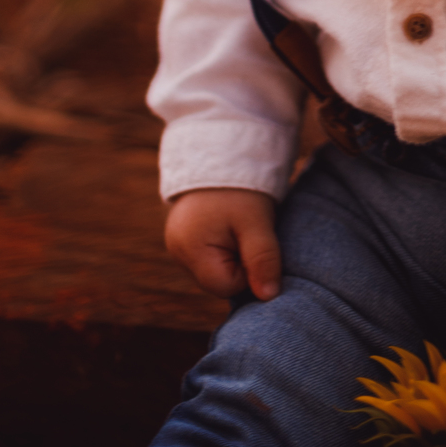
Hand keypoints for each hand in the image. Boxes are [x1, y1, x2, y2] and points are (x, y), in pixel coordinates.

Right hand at [165, 186, 281, 300]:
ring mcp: (177, 243)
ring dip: (232, 253)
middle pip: (218, 280)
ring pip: (214, 268)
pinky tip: (228, 224)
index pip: (226, 286)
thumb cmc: (240, 188)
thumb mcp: (256, 222)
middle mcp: (177, 251)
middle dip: (239, 262)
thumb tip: (269, 296)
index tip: (254, 240)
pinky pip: (208, 255)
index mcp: (190, 250)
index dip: (248, 270)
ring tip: (237, 224)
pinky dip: (223, 245)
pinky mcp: (183, 236)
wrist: (223, 149)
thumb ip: (262, 260)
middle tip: (247, 231)